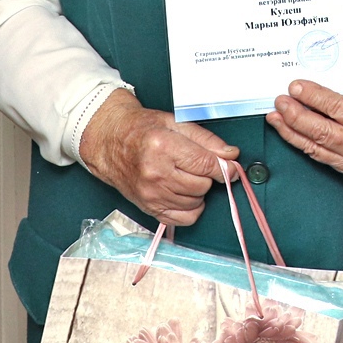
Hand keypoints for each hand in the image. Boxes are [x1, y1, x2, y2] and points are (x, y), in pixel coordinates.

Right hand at [79, 88, 238, 226]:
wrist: (110, 142)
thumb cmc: (143, 130)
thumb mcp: (177, 123)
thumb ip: (207, 140)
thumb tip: (231, 155)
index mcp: (163, 147)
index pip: (206, 165)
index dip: (224, 167)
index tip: (231, 167)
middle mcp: (155, 174)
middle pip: (202, 185)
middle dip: (208, 176)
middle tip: (199, 165)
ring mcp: (150, 194)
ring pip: (195, 202)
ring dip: (199, 191)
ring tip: (187, 175)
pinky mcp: (148, 208)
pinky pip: (182, 219)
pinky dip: (191, 208)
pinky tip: (186, 194)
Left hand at [266, 81, 342, 173]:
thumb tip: (320, 76)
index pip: (339, 109)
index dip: (314, 98)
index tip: (296, 86)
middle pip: (322, 131)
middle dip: (296, 116)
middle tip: (280, 101)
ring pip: (315, 146)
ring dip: (291, 130)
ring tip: (275, 115)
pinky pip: (317, 155)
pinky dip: (300, 141)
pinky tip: (287, 130)